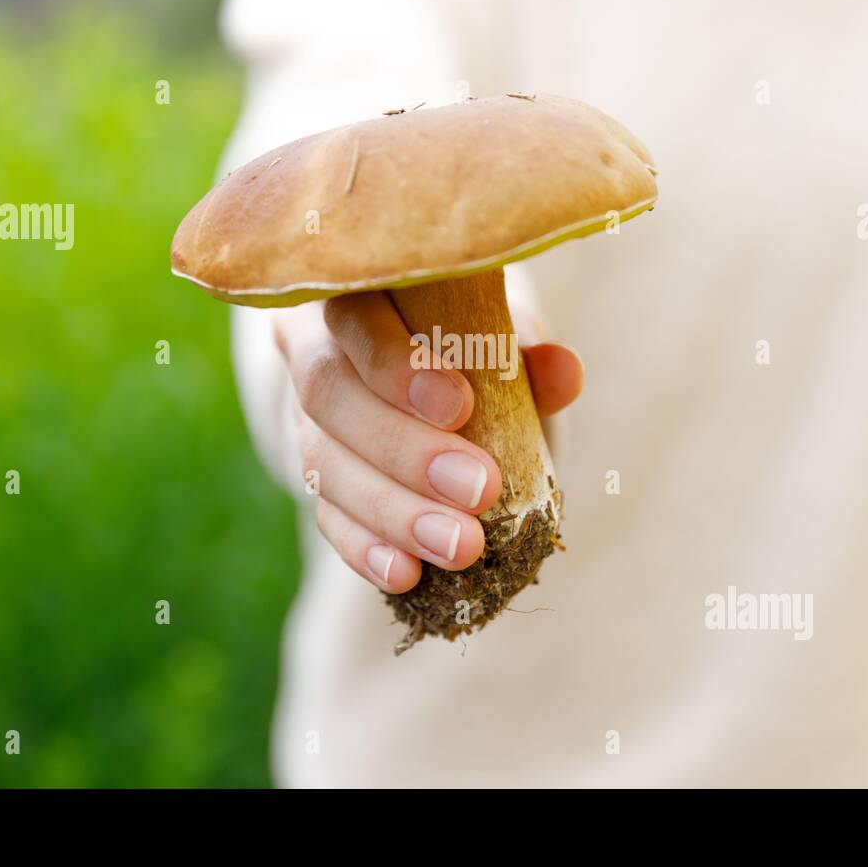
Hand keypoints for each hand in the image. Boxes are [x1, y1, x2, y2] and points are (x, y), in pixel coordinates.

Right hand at [272, 289, 582, 592]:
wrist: (424, 369)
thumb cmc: (464, 333)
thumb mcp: (494, 328)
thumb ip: (523, 349)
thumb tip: (565, 371)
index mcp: (350, 291)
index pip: (351, 316)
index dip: (395, 364)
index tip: (459, 406)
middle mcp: (309, 348)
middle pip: (329, 397)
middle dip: (405, 450)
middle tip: (479, 489)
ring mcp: (303, 418)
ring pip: (324, 465)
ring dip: (395, 512)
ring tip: (461, 546)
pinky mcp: (313, 479)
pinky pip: (326, 517)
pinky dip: (366, 550)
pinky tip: (407, 575)